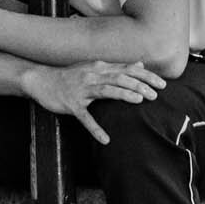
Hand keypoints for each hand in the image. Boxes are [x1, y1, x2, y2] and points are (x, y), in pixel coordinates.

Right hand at [21, 60, 164, 143]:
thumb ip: (117, 68)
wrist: (42, 80)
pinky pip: (85, 117)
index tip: (162, 84)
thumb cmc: (70, 76)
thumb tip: (139, 64)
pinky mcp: (71, 104)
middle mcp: (93, 75)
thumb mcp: (93, 68)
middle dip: (139, 84)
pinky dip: (95, 128)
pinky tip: (105, 139)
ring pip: (106, 90)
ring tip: (139, 101)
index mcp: (100, 68)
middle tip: (156, 94)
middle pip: (120, 78)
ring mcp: (82, 89)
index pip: (128, 70)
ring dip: (123, 94)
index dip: (146, 76)